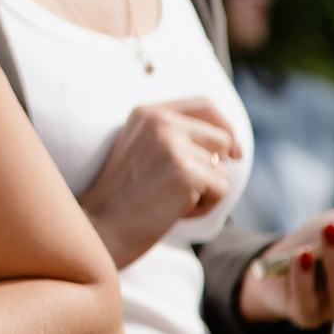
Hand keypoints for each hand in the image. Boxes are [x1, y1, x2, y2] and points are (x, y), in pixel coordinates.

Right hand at [81, 99, 239, 266]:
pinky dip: (205, 207)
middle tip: (177, 189)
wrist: (101, 229)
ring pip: (222, 168)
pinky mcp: (185, 172)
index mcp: (147, 113)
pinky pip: (221, 189)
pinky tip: (175, 212)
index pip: (204, 105)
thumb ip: (176, 137)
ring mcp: (172, 145)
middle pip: (221, 138)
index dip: (225, 127)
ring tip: (170, 200)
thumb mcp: (143, 151)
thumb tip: (231, 146)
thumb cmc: (125, 198)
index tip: (233, 153)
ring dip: (205, 191)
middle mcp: (160, 121)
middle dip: (211, 168)